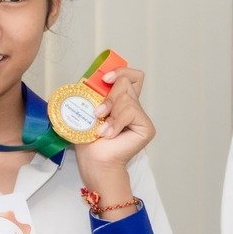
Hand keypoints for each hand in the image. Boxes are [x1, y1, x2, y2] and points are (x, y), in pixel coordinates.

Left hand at [73, 67, 154, 186]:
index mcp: (121, 101)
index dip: (121, 71)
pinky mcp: (146, 126)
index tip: (105, 79)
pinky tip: (109, 134)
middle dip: (110, 96)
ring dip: (111, 111)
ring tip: (102, 129)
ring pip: (128, 98)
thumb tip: (86, 80)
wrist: (94, 162)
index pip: (131, 76)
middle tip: (98, 114)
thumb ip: (92, 95)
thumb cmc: (89, 141)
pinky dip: (116, 122)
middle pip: (127, 82)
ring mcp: (141, 117)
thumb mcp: (87, 111)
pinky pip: (131, 111)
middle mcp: (133, 107)